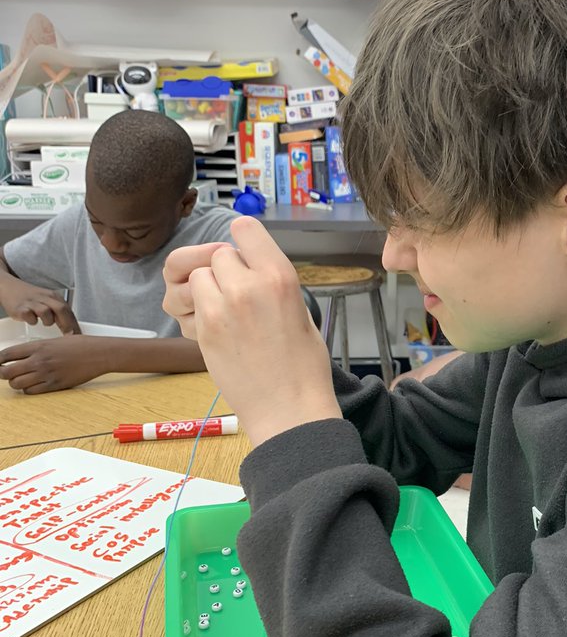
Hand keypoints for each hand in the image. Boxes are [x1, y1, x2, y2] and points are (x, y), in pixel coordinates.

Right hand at [0, 275, 79, 333]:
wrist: (10, 287)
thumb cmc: (31, 297)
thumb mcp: (48, 301)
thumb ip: (60, 312)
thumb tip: (74, 329)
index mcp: (54, 297)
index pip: (69, 311)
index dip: (75, 324)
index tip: (80, 336)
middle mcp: (45, 298)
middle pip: (61, 310)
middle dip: (67, 325)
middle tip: (69, 336)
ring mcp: (32, 302)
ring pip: (46, 312)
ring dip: (48, 321)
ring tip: (44, 323)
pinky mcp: (20, 308)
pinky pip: (29, 316)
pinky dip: (32, 320)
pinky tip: (32, 320)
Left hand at [0, 335, 109, 393]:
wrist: (98, 354)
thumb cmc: (81, 346)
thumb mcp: (55, 341)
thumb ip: (38, 348)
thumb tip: (23, 355)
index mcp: (38, 346)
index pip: (6, 354)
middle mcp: (39, 360)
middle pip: (7, 372)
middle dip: (3, 374)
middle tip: (5, 373)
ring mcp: (46, 374)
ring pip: (17, 384)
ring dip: (16, 383)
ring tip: (21, 379)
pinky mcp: (54, 385)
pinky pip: (32, 391)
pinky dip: (29, 390)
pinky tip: (34, 384)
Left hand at [163, 217, 339, 445]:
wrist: (289, 408)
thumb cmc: (303, 365)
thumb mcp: (301, 310)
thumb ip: (272, 282)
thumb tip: (249, 267)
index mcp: (280, 276)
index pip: (245, 228)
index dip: (244, 242)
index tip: (246, 255)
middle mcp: (249, 285)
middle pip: (220, 254)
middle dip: (228, 270)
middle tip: (242, 294)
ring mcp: (222, 308)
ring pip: (200, 277)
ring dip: (210, 288)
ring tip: (229, 311)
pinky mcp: (204, 330)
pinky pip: (193, 303)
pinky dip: (202, 310)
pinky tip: (222, 330)